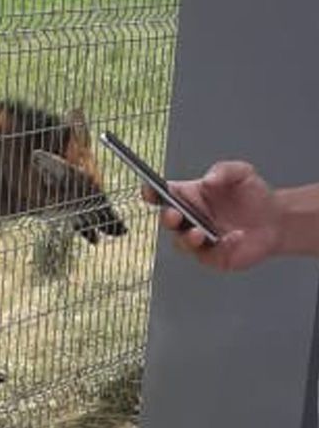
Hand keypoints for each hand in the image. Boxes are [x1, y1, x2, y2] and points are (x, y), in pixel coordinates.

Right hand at [142, 160, 282, 270]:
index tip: (150, 190)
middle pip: (167, 220)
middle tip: (174, 215)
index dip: (151, 193)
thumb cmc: (253, 195)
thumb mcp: (242, 173)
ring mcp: (198, 239)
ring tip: (199, 233)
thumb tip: (208, 181)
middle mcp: (188, 219)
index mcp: (188, 196)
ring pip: (181, 243)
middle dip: (167, 218)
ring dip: (187, 238)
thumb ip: (224, 170)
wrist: (276, 219)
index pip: (162, 195)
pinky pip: (209, 255)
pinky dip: (221, 246)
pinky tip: (235, 237)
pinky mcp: (212, 256)